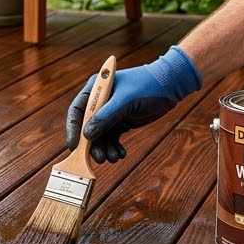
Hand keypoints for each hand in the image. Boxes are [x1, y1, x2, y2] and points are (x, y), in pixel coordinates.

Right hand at [65, 46, 200, 162]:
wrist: (171, 85)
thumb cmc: (147, 85)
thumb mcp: (126, 100)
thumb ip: (106, 116)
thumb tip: (86, 135)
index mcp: (96, 88)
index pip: (77, 110)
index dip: (73, 128)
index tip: (74, 146)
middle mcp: (99, 101)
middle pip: (87, 126)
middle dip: (92, 144)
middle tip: (99, 158)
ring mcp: (110, 112)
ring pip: (100, 135)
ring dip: (104, 148)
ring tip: (113, 158)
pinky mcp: (120, 121)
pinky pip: (112, 138)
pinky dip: (114, 147)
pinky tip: (121, 154)